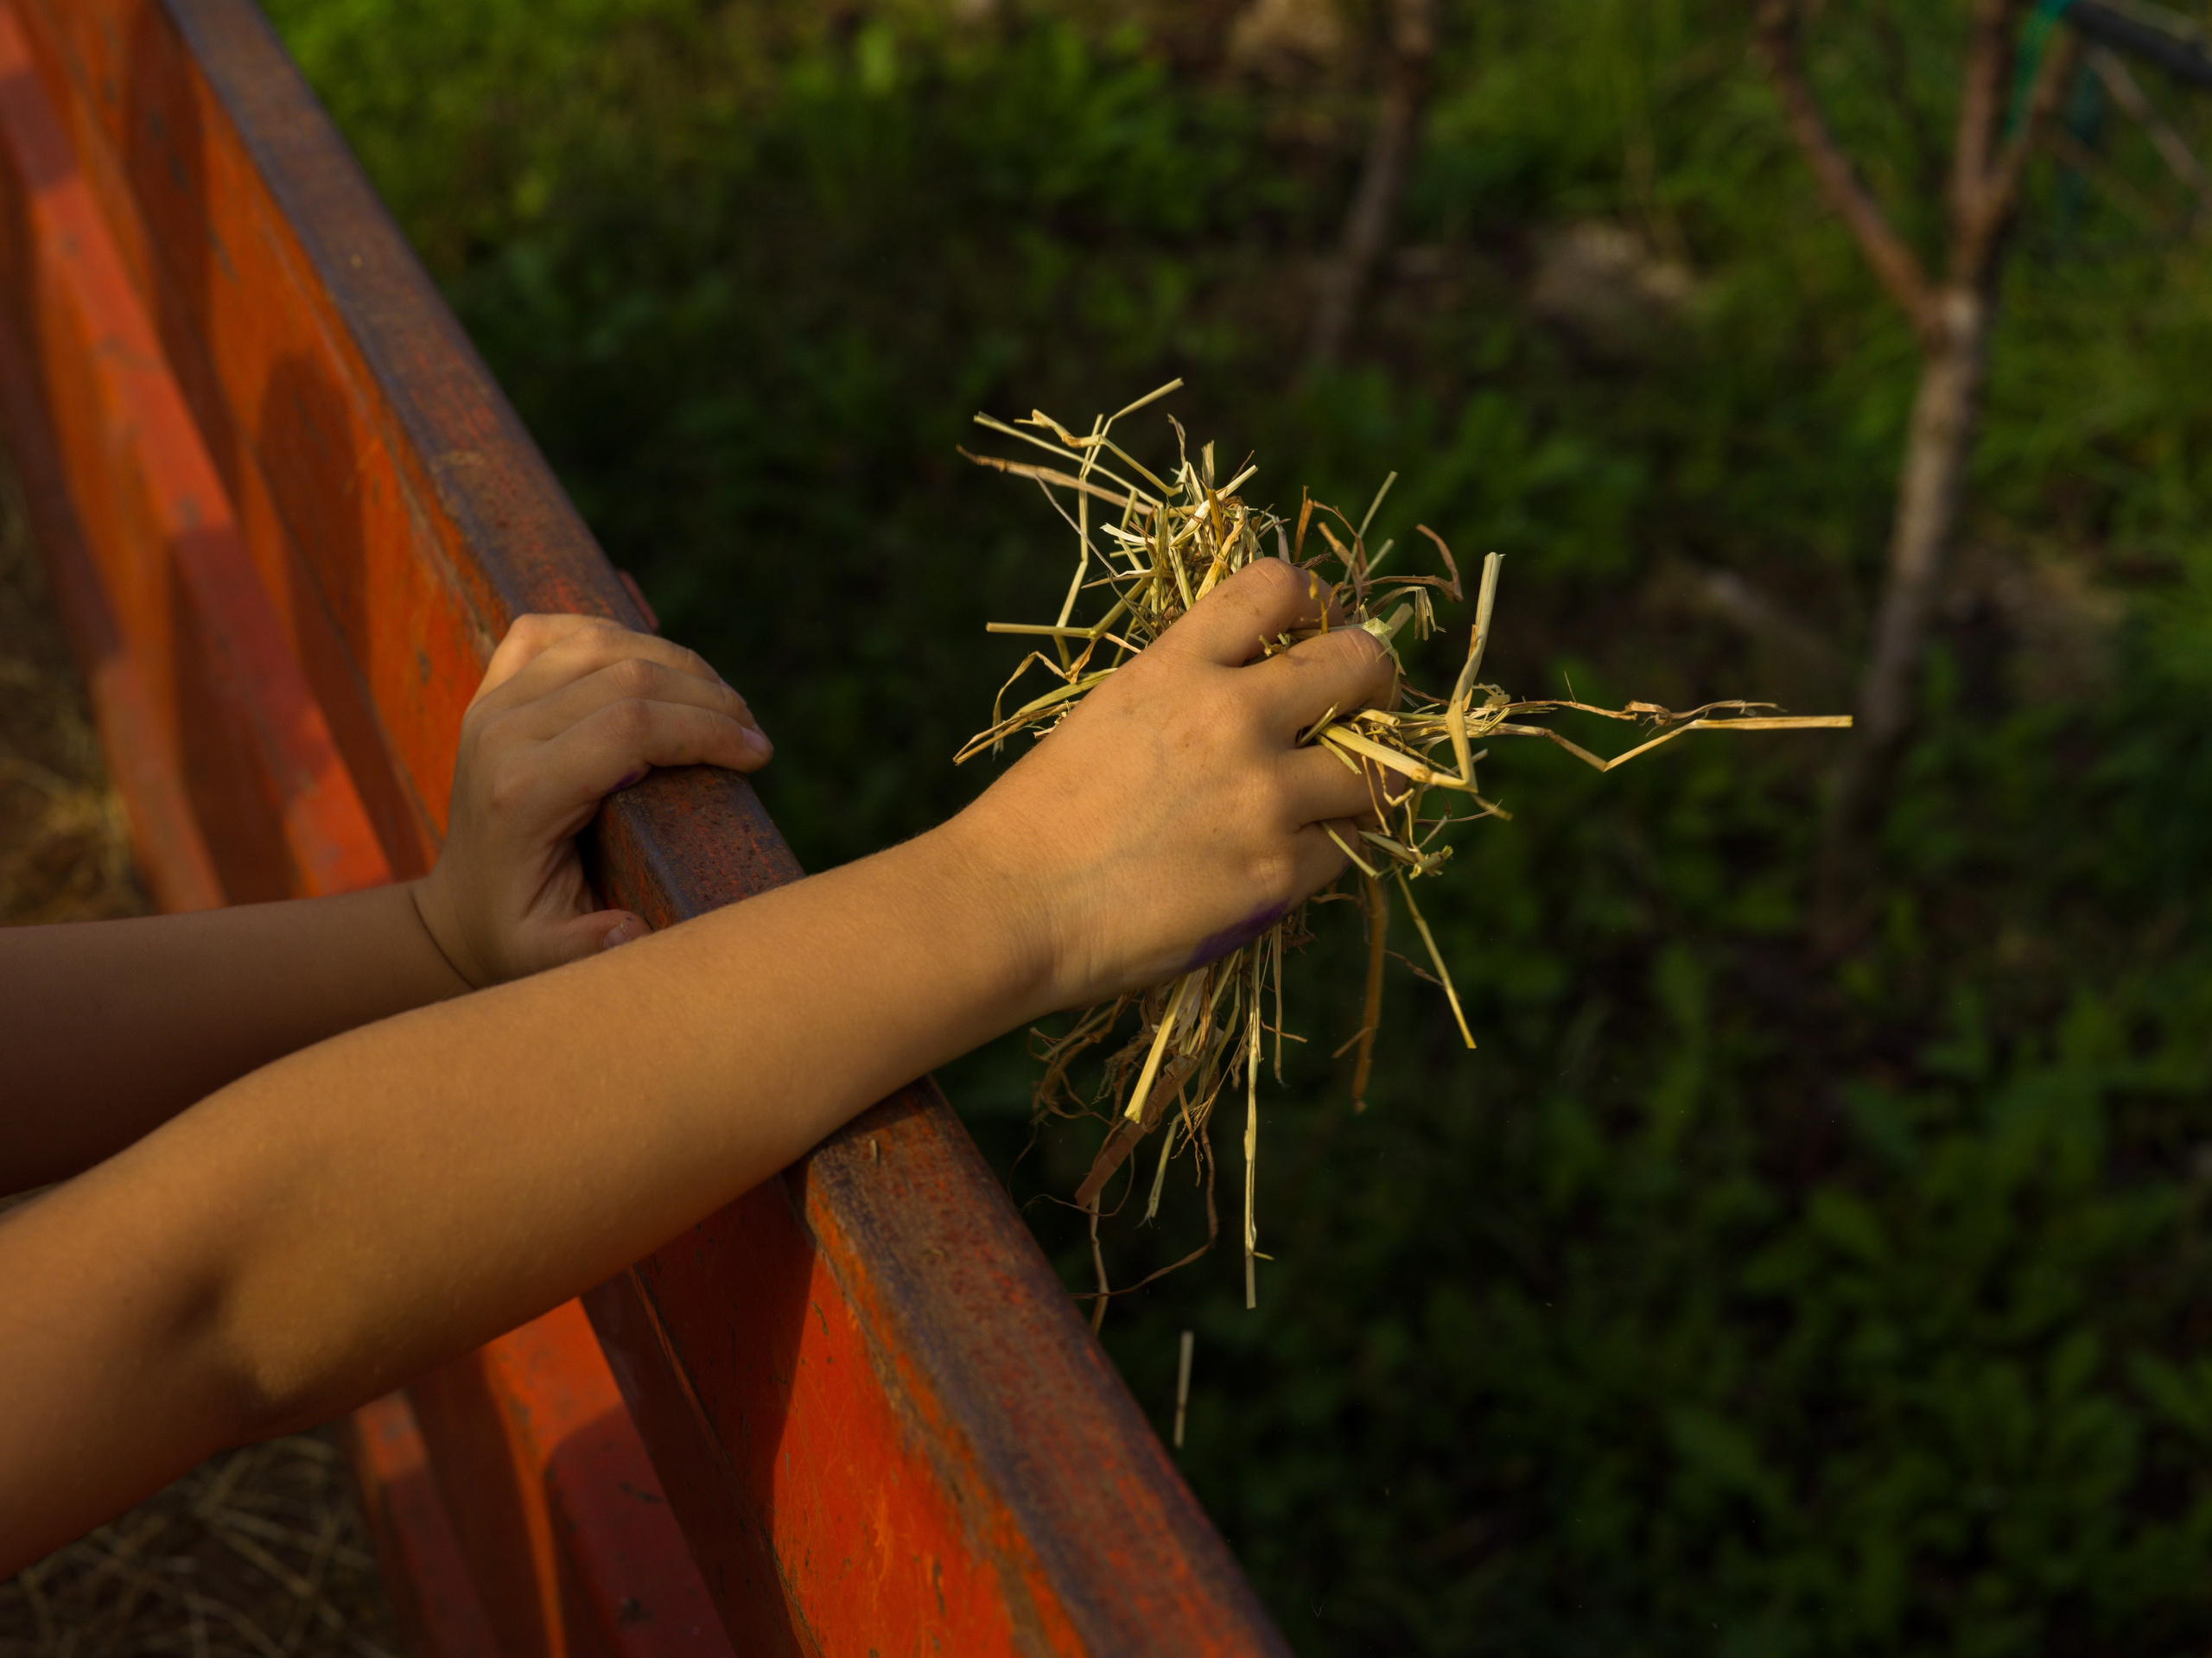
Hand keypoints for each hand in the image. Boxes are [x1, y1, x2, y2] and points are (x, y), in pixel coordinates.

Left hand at [412, 615, 770, 985]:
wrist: (459, 909)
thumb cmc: (516, 932)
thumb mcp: (547, 957)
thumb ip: (589, 946)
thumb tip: (631, 927)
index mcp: (521, 791)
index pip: (630, 726)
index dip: (706, 730)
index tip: (757, 755)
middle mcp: (502, 733)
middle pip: (625, 676)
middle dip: (708, 697)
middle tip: (753, 735)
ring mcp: (493, 703)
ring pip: (599, 642)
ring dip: (675, 663)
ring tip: (723, 704)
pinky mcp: (493, 688)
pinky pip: (553, 630)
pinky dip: (613, 633)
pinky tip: (655, 664)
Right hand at [950, 558, 1394, 1012]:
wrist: (1012, 905)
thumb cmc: (1041, 818)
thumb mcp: (1110, 713)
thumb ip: (1186, 689)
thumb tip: (1259, 683)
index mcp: (1178, 666)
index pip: (1279, 586)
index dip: (1315, 602)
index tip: (1317, 630)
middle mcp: (1232, 716)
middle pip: (1358, 662)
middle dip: (1374, 678)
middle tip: (1366, 705)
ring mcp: (1263, 797)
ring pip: (1378, 770)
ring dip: (1370, 778)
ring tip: (1347, 793)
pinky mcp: (1277, 873)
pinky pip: (1348, 848)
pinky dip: (1333, 848)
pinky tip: (1300, 853)